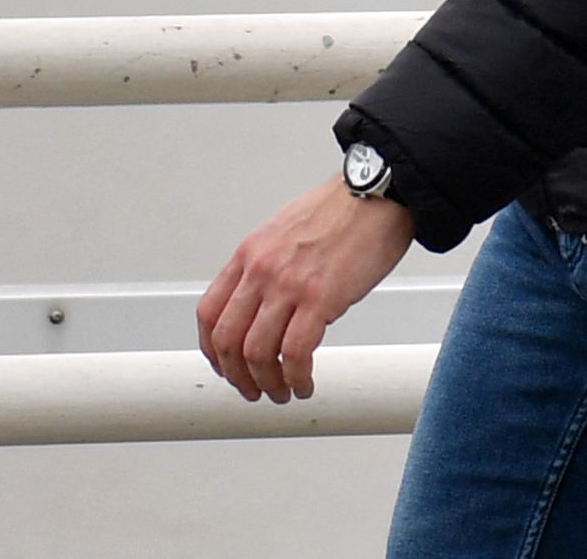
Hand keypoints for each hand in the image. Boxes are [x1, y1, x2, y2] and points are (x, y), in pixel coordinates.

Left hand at [196, 175, 416, 403]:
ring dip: (268, 384)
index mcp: (249, 254)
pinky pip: (296, 353)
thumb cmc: (338, 212)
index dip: (212, 351)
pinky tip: (305, 383)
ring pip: (258, 353)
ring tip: (284, 392)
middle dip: (237, 376)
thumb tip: (259, 306)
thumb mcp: (282, 233)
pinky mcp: (321, 298)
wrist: (377, 194)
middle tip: (254, 390)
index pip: (209, 313)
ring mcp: (289, 285)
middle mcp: (261, 270)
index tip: (224, 368)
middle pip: (228, 340)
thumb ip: (265, 266)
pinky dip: (297, 378)